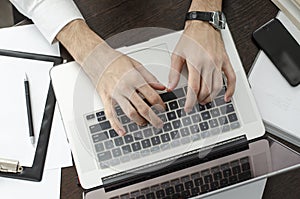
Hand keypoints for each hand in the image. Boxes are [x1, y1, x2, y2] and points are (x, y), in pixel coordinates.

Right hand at [57, 20, 164, 135]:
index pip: (152, 96)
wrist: (96, 58)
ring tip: (145, 124)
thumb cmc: (116, 60)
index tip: (163, 108)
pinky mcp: (106, 99)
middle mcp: (125, 87)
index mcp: (135, 78)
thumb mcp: (137, 64)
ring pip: (130, 112)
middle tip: (159, 123)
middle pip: (143, 107)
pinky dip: (116, 125)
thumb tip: (161, 87)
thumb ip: (150, 78)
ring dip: (139, 121)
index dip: (160, 105)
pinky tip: (122, 132)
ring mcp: (115, 94)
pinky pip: (111, 115)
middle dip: (154, 118)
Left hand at [168, 20, 235, 111]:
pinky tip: (227, 97)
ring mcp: (219, 63)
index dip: (190, 100)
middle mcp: (209, 63)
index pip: (194, 87)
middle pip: (206, 89)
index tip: (187, 107)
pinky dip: (231, 89)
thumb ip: (173, 72)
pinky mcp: (225, 61)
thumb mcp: (177, 54)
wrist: (203, 25)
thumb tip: (170, 86)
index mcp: (196, 62)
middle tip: (194, 103)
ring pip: (218, 86)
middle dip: (200, 100)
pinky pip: (231, 78)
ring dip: (211, 97)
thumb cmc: (191, 38)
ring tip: (204, 100)